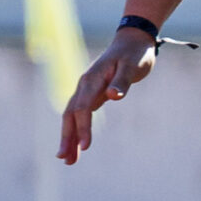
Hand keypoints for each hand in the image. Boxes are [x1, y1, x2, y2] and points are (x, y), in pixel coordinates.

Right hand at [58, 26, 160, 164]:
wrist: (132, 41)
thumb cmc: (135, 54)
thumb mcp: (132, 66)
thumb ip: (122, 82)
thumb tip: (112, 96)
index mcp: (92, 79)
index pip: (83, 107)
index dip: (83, 127)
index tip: (86, 146)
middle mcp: (84, 85)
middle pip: (70, 115)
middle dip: (68, 137)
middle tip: (66, 160)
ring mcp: (86, 90)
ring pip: (72, 116)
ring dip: (69, 137)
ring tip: (68, 160)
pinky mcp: (92, 94)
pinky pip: (80, 114)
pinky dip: (76, 130)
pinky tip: (77, 145)